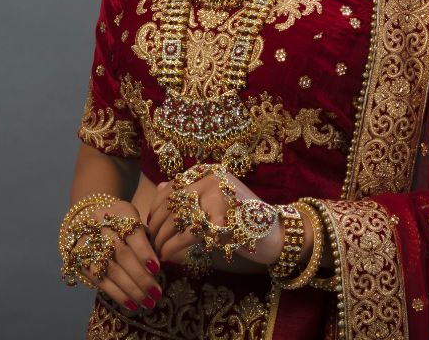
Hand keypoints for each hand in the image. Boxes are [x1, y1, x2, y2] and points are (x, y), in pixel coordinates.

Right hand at [77, 200, 164, 313]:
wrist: (93, 222)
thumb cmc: (125, 225)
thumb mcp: (138, 223)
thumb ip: (149, 240)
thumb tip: (161, 266)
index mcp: (121, 212)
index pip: (133, 232)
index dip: (144, 252)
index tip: (157, 269)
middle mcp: (102, 225)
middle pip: (122, 254)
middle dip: (141, 276)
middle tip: (156, 293)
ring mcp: (89, 243)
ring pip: (111, 270)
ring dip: (131, 289)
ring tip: (147, 302)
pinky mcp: (81, 260)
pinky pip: (100, 281)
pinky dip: (117, 294)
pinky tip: (131, 304)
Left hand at [145, 168, 284, 267]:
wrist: (277, 234)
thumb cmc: (243, 219)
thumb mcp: (217, 200)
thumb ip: (192, 192)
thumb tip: (163, 186)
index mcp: (211, 172)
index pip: (174, 188)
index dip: (158, 208)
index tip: (152, 225)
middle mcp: (214, 180)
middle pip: (174, 203)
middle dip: (158, 225)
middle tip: (152, 242)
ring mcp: (219, 198)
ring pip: (178, 219)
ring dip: (164, 238)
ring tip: (159, 251)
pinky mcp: (222, 221)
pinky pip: (189, 234)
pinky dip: (175, 246)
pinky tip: (169, 255)